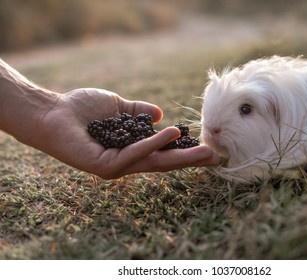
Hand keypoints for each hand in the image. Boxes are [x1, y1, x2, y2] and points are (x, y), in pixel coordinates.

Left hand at [35, 88, 219, 178]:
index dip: (184, 151)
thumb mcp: (119, 108)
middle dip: (189, 160)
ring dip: (179, 155)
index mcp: (131, 149)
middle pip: (163, 162)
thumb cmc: (81, 109)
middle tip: (215, 158)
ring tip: (203, 150)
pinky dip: (153, 144)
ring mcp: (117, 166)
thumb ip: (139, 112)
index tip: (207, 149)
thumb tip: (161, 114)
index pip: (162, 153)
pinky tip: (170, 134)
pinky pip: (134, 154)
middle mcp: (127, 161)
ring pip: (153, 162)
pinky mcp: (105, 166)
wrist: (52, 112)